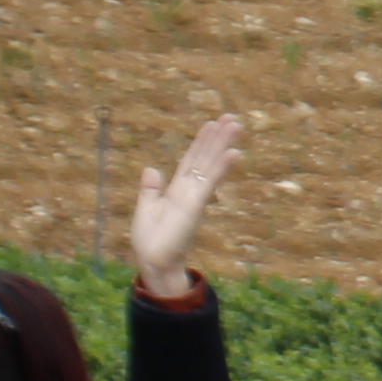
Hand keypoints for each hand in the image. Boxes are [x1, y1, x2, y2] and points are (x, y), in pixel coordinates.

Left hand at [127, 115, 245, 297]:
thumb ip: (150, 189)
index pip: (191, 160)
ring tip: (236, 125)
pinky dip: (222, 167)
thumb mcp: (146, 210)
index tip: (212, 124)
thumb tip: (151, 168)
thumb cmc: (151, 241)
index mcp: (176, 190)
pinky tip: (234, 153)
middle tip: (232, 118)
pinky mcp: (196, 205)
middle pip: (205, 157)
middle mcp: (189, 189)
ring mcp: (195, 196)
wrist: (155, 262)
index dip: (201, 142)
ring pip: (211, 164)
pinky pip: (210, 181)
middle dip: (218, 138)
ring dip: (223, 145)